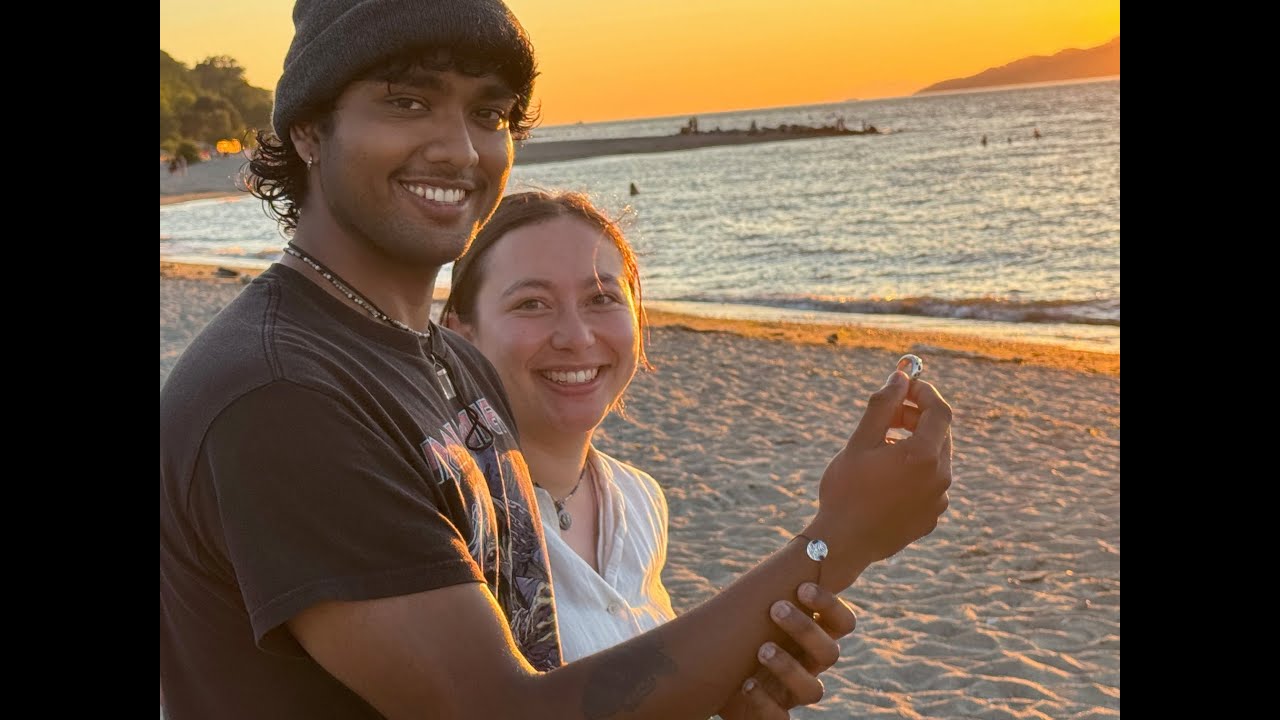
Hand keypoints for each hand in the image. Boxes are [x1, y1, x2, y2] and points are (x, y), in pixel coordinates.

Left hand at [717, 583, 856, 718]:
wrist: (711, 674)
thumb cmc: (739, 633)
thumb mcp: (753, 605)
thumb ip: (775, 583)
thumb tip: (801, 543)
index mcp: (812, 636)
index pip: (842, 623)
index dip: (830, 606)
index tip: (803, 587)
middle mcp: (810, 666)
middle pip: (830, 653)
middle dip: (805, 628)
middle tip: (775, 608)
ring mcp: (792, 694)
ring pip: (813, 690)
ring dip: (787, 666)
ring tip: (759, 650)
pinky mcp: (773, 716)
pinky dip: (765, 703)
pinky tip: (745, 684)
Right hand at [808, 371, 952, 588]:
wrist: (842, 544)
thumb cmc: (846, 490)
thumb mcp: (860, 442)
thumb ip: (883, 406)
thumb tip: (899, 377)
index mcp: (924, 456)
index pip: (939, 411)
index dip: (924, 392)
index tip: (904, 385)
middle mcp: (940, 477)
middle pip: (939, 434)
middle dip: (916, 417)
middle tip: (888, 414)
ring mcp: (938, 500)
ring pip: (935, 459)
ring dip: (914, 444)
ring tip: (881, 447)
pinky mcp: (931, 517)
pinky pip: (929, 483)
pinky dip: (914, 470)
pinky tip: (885, 477)